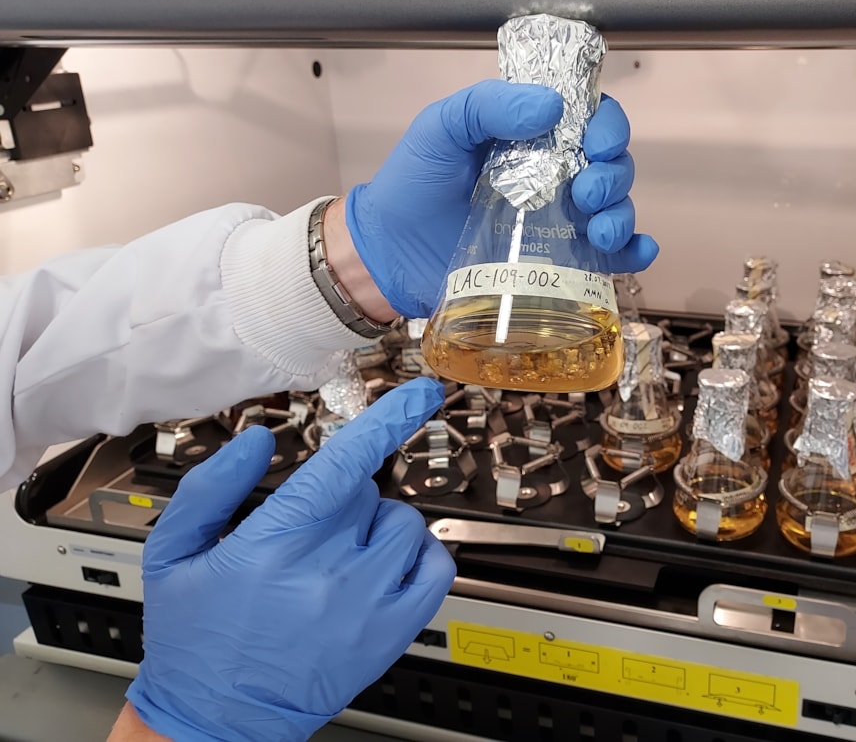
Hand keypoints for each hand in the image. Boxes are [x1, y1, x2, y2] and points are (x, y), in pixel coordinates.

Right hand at [125, 378, 452, 741]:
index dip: (387, 421)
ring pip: (403, 524)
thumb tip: (256, 441)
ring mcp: (366, 606)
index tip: (420, 394)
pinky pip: (435, 570)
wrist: (215, 722)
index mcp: (272, 546)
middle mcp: (326, 574)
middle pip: (365, 492)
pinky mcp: (392, 634)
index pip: (343, 465)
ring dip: (376, 527)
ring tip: (338, 557)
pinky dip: (417, 557)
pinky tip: (383, 568)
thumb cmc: (194, 639)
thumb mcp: (173, 554)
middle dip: (340, 498)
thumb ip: (211, 488)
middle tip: (307, 532)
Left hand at [344, 80, 658, 317]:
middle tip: (586, 192)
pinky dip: (634, 252)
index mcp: (533, 136)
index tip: (595, 143)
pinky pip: (610, 257)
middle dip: (614, 175)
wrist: (387, 253)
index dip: (606, 125)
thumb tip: (551, 105)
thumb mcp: (442, 127)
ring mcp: (558, 222)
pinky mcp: (558, 264)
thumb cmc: (413, 184)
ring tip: (599, 229)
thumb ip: (488, 106)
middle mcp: (554, 176)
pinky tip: (636, 251)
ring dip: (622, 214)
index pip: (590, 118)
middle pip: (611, 164)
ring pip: (616, 208)